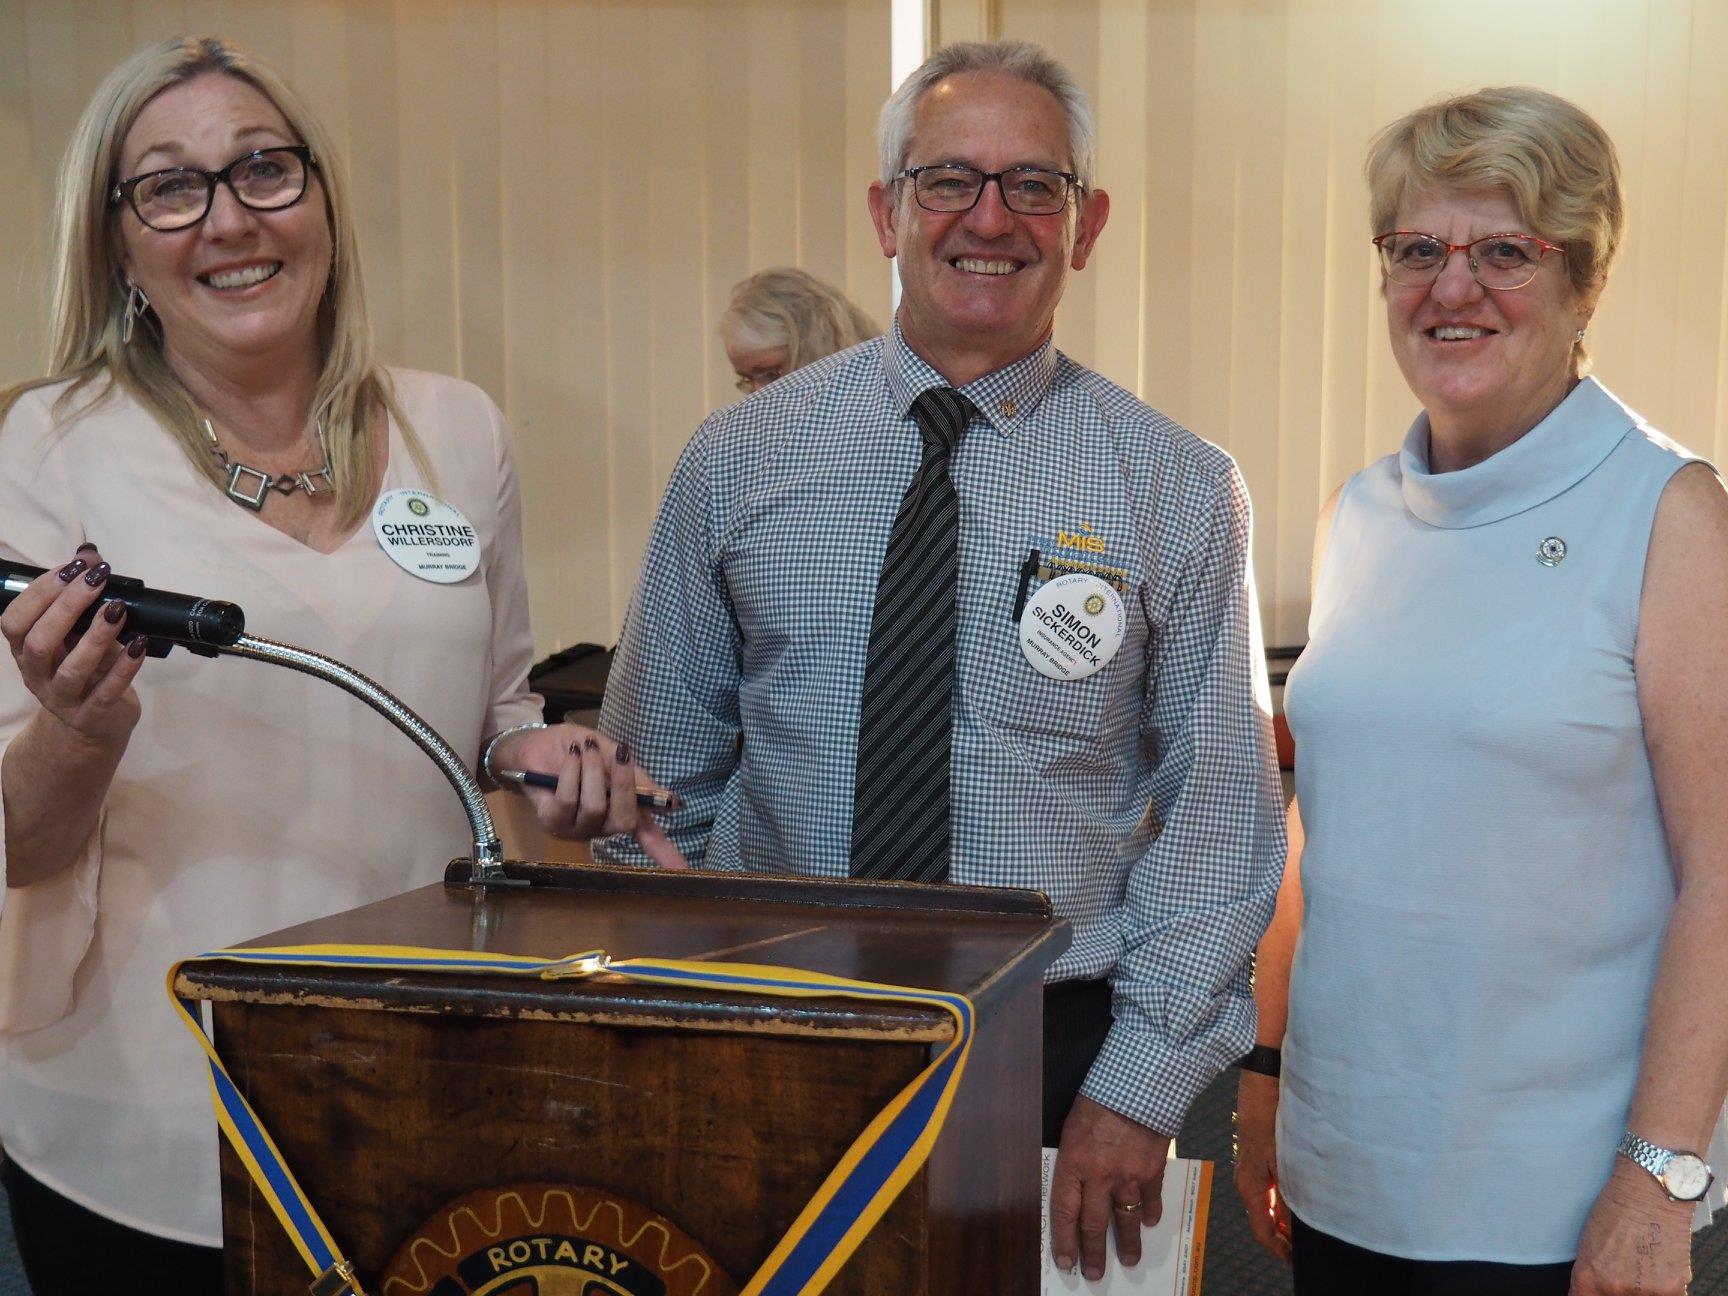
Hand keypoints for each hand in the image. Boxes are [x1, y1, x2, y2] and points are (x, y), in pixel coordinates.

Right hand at [0, 547, 145, 747]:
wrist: (96, 725)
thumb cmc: (85, 670)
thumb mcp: (76, 635)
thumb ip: (79, 598)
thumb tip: (89, 553)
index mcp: (25, 651)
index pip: (16, 620)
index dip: (40, 592)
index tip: (73, 567)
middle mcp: (37, 675)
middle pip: (40, 641)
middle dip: (68, 606)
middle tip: (96, 581)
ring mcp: (63, 699)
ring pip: (73, 669)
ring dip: (96, 637)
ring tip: (118, 610)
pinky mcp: (92, 716)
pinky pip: (108, 692)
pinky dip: (125, 667)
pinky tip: (139, 645)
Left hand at [494, 723, 685, 869]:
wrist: (535, 745)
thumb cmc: (577, 750)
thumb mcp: (611, 754)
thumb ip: (636, 777)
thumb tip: (670, 801)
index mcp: (621, 811)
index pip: (650, 839)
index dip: (668, 854)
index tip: (685, 871)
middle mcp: (602, 827)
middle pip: (625, 820)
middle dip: (624, 784)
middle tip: (621, 754)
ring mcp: (578, 829)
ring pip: (596, 807)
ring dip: (591, 771)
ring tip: (584, 748)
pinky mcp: (553, 824)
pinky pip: (569, 801)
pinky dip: (572, 773)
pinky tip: (570, 758)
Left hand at [1049, 1095, 1170, 1280]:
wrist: (1137, 1083)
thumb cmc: (1098, 1100)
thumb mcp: (1073, 1128)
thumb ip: (1074, 1160)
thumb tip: (1075, 1188)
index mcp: (1074, 1163)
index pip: (1064, 1212)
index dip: (1064, 1240)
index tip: (1065, 1261)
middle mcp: (1100, 1176)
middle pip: (1094, 1224)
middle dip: (1093, 1252)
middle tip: (1094, 1274)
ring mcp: (1129, 1176)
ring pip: (1125, 1219)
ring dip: (1126, 1243)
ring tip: (1128, 1260)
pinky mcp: (1153, 1171)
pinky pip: (1150, 1200)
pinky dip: (1149, 1213)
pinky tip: (1148, 1222)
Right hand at [1233, 1071, 1291, 1262]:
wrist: (1263, 1081)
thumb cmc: (1271, 1116)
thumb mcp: (1285, 1162)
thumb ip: (1289, 1197)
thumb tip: (1295, 1228)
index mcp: (1250, 1186)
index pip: (1262, 1231)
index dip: (1280, 1250)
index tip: (1298, 1260)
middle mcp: (1246, 1180)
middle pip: (1263, 1220)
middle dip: (1284, 1237)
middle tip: (1307, 1247)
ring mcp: (1250, 1167)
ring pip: (1267, 1204)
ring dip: (1284, 1218)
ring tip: (1309, 1226)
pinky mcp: (1257, 1156)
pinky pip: (1269, 1188)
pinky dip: (1283, 1200)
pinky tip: (1300, 1197)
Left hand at [1571, 1160, 1693, 1294]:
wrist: (1650, 1191)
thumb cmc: (1616, 1208)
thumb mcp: (1589, 1241)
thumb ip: (1591, 1273)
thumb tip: (1592, 1291)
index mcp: (1589, 1275)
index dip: (1592, 1294)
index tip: (1598, 1289)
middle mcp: (1614, 1287)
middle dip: (1620, 1289)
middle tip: (1627, 1266)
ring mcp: (1644, 1290)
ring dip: (1644, 1288)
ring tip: (1644, 1262)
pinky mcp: (1672, 1289)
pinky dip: (1665, 1288)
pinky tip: (1660, 1266)